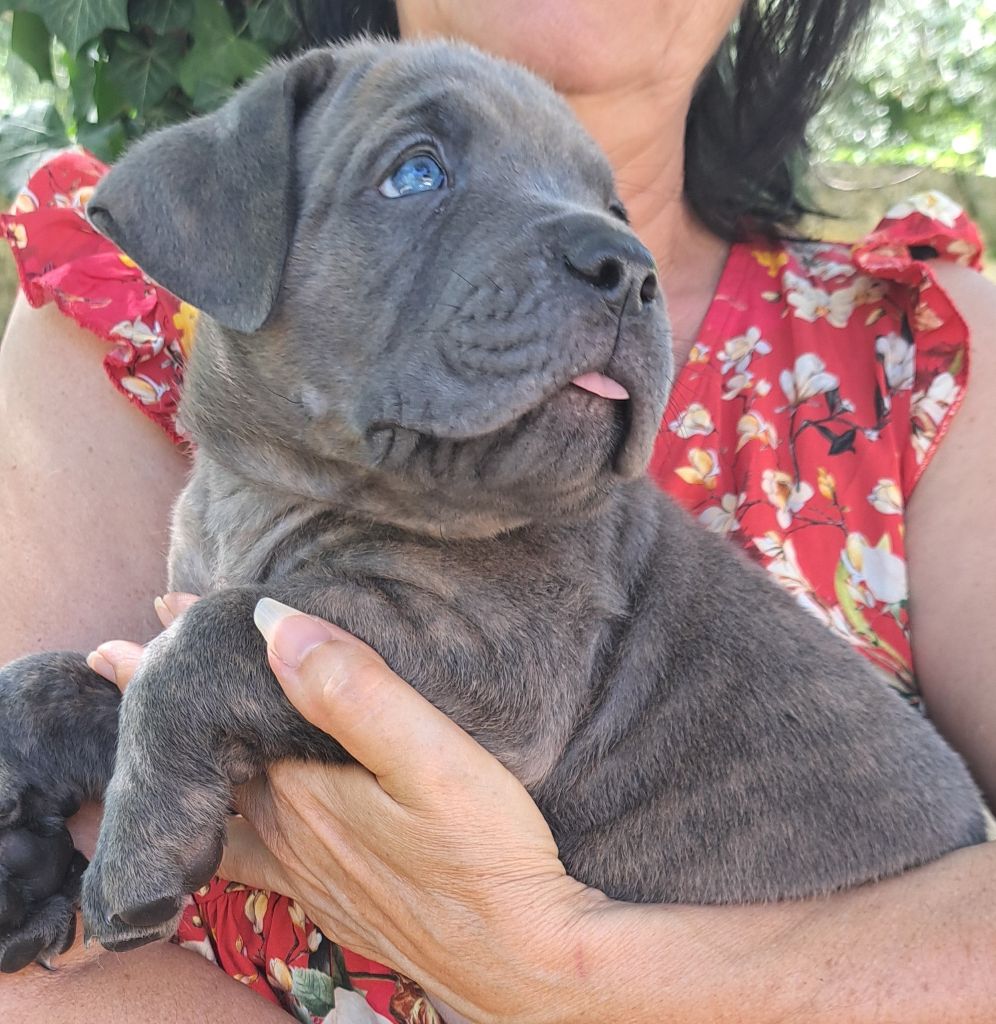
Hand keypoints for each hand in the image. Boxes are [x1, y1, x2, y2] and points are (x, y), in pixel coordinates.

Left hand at [97, 597, 603, 1023]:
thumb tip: (275, 624)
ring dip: (194, 762)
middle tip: (130, 659)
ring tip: (170, 735)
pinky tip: (240, 821)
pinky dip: (224, 820)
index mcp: (299, 790)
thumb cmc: (486, 856)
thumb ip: (354, 691)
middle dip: (173, 708)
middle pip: (210, 758)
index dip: (191, 659)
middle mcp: (287, 833)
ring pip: (222, 806)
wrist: (520, 962)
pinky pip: (251, 852)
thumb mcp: (430, 757)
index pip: (222, 714)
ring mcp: (306, 870)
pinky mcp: (331, 894)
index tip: (160, 607)